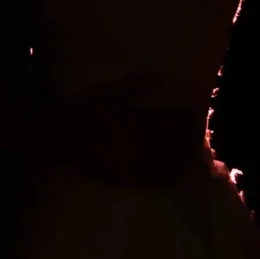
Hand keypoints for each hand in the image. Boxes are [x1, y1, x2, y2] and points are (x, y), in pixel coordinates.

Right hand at [56, 75, 202, 187]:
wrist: (61, 137)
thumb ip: (135, 84)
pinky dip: (170, 177)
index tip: (194, 117)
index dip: (186, 119)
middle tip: (198, 135)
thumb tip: (160, 77)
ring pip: (169, 161)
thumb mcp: (108, 90)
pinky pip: (154, 180)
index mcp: (139, 119)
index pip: (171, 119)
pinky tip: (178, 174)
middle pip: (175, 141)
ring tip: (193, 153)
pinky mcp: (128, 178)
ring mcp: (136, 162)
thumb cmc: (84, 110)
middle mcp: (142, 142)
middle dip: (190, 138)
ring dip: (185, 157)